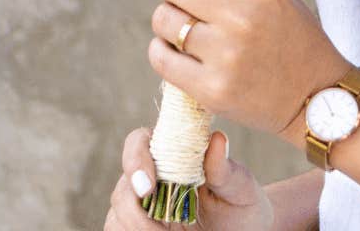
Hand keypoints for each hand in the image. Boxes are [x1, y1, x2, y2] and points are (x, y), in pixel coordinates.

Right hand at [104, 126, 272, 230]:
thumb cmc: (242, 203)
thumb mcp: (240, 188)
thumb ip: (225, 169)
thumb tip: (218, 138)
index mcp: (172, 153)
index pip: (138, 142)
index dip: (135, 160)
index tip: (148, 188)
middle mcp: (150, 175)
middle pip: (124, 187)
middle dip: (136, 213)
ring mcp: (141, 204)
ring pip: (117, 214)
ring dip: (135, 229)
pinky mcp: (137, 227)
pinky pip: (118, 230)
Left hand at [148, 0, 351, 141]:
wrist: (317, 97)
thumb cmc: (296, 39)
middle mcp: (241, 17)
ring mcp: (225, 55)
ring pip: (162, 20)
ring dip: (166, 19)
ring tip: (182, 24)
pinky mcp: (211, 89)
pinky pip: (161, 58)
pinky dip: (161, 49)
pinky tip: (175, 48)